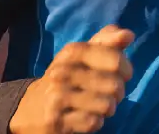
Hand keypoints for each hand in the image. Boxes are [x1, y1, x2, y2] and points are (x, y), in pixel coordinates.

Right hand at [9, 25, 134, 133]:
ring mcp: (58, 97)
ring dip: (108, 109)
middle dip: (118, 92)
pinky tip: (85, 117)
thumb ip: (107, 41)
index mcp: (72, 53)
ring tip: (98, 106)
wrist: (30, 108)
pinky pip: (93, 122)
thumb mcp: (82, 55)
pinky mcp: (56, 121)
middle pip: (114, 84)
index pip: (115, 59)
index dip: (126, 69)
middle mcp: (63, 72)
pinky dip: (95, 122)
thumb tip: (128, 34)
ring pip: (106, 105)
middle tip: (109, 94)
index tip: (123, 74)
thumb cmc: (66, 78)